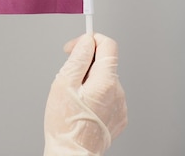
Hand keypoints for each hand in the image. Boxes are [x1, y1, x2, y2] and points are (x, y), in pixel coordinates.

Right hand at [44, 33, 127, 155]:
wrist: (72, 154)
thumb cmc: (65, 124)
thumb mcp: (64, 84)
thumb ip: (77, 58)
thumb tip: (86, 41)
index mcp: (106, 81)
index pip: (108, 45)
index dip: (90, 40)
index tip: (77, 47)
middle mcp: (118, 92)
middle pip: (104, 63)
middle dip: (86, 65)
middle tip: (69, 80)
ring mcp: (121, 105)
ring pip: (105, 81)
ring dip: (91, 82)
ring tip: (75, 99)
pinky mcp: (120, 117)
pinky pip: (109, 96)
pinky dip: (97, 96)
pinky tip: (84, 109)